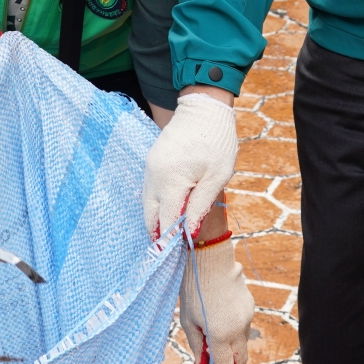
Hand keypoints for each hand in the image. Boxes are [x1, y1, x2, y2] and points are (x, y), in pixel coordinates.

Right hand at [143, 92, 237, 239]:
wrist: (203, 107)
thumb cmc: (216, 141)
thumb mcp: (216, 176)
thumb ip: (200, 205)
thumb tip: (188, 232)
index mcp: (170, 181)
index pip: (166, 220)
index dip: (171, 240)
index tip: (176, 256)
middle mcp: (154, 176)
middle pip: (149, 215)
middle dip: (158, 234)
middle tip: (169, 251)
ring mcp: (150, 168)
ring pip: (147, 203)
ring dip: (156, 219)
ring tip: (169, 235)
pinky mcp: (152, 161)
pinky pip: (150, 190)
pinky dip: (157, 203)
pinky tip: (168, 210)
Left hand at [181, 234, 254, 363]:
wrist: (211, 258)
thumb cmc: (194, 288)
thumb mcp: (189, 320)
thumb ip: (197, 346)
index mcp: (219, 334)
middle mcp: (237, 328)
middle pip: (240, 359)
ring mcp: (246, 317)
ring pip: (241, 341)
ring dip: (230, 343)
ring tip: (212, 323)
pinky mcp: (250, 306)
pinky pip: (243, 324)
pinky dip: (233, 325)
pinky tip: (220, 309)